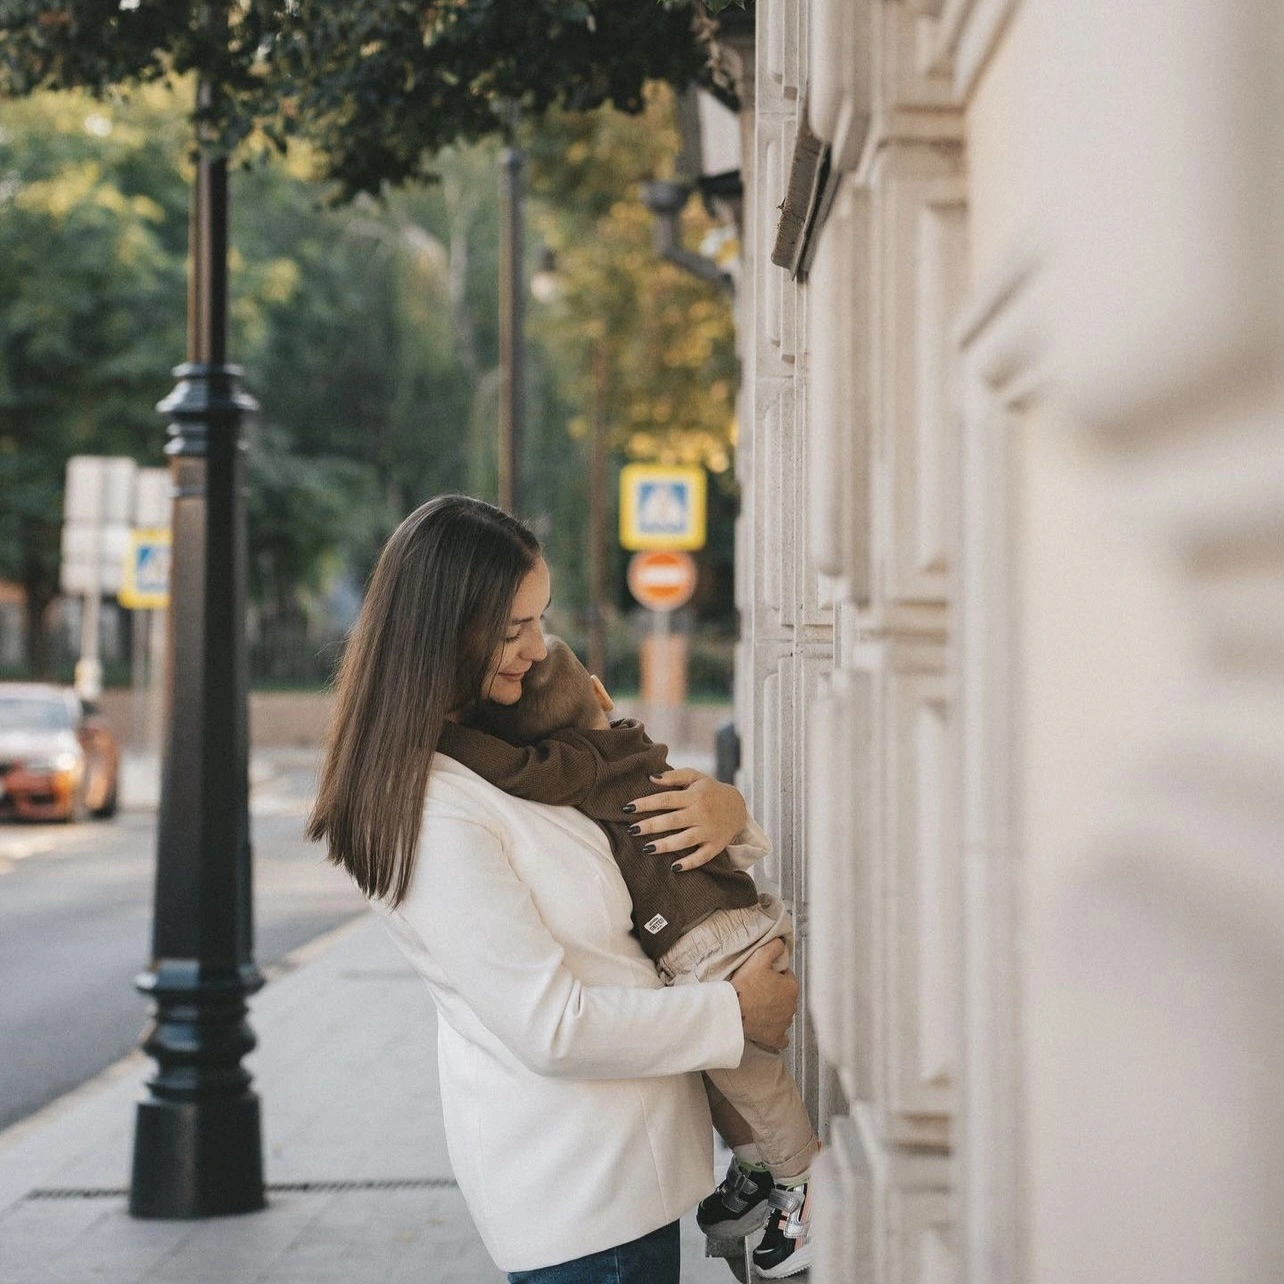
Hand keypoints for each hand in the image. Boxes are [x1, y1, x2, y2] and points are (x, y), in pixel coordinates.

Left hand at [623, 768, 749, 870]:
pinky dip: (689, 863)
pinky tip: (674, 867)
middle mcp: (701, 813)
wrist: (739, 807)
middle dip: (651, 826)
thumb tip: (651, 778)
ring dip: (666, 845)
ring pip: (685, 840)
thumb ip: (674, 777)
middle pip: (672, 820)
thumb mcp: (696, 777)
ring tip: (646, 849)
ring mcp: (709, 831)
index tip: (628, 808)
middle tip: (631, 830)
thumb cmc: (710, 791)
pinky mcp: (715, 846)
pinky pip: (702, 857)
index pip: (666, 799)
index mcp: (694, 796)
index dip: (646, 804)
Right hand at [728, 940, 796, 1049]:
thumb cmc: (745, 985)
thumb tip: (781, 944)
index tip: (762, 976)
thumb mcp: (759, 957)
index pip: (787, 977)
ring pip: (783, 1014)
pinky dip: (776, 1033)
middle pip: (785, 995)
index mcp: (791, 987)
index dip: (774, 975)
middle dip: (775, 992)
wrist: (732, 1010)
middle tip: (757, 990)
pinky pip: (781, 1037)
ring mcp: (784, 1023)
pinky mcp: (775, 1037)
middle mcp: (792, 1006)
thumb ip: (774, 947)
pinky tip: (768, 1027)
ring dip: (774, 1010)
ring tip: (757, 1005)